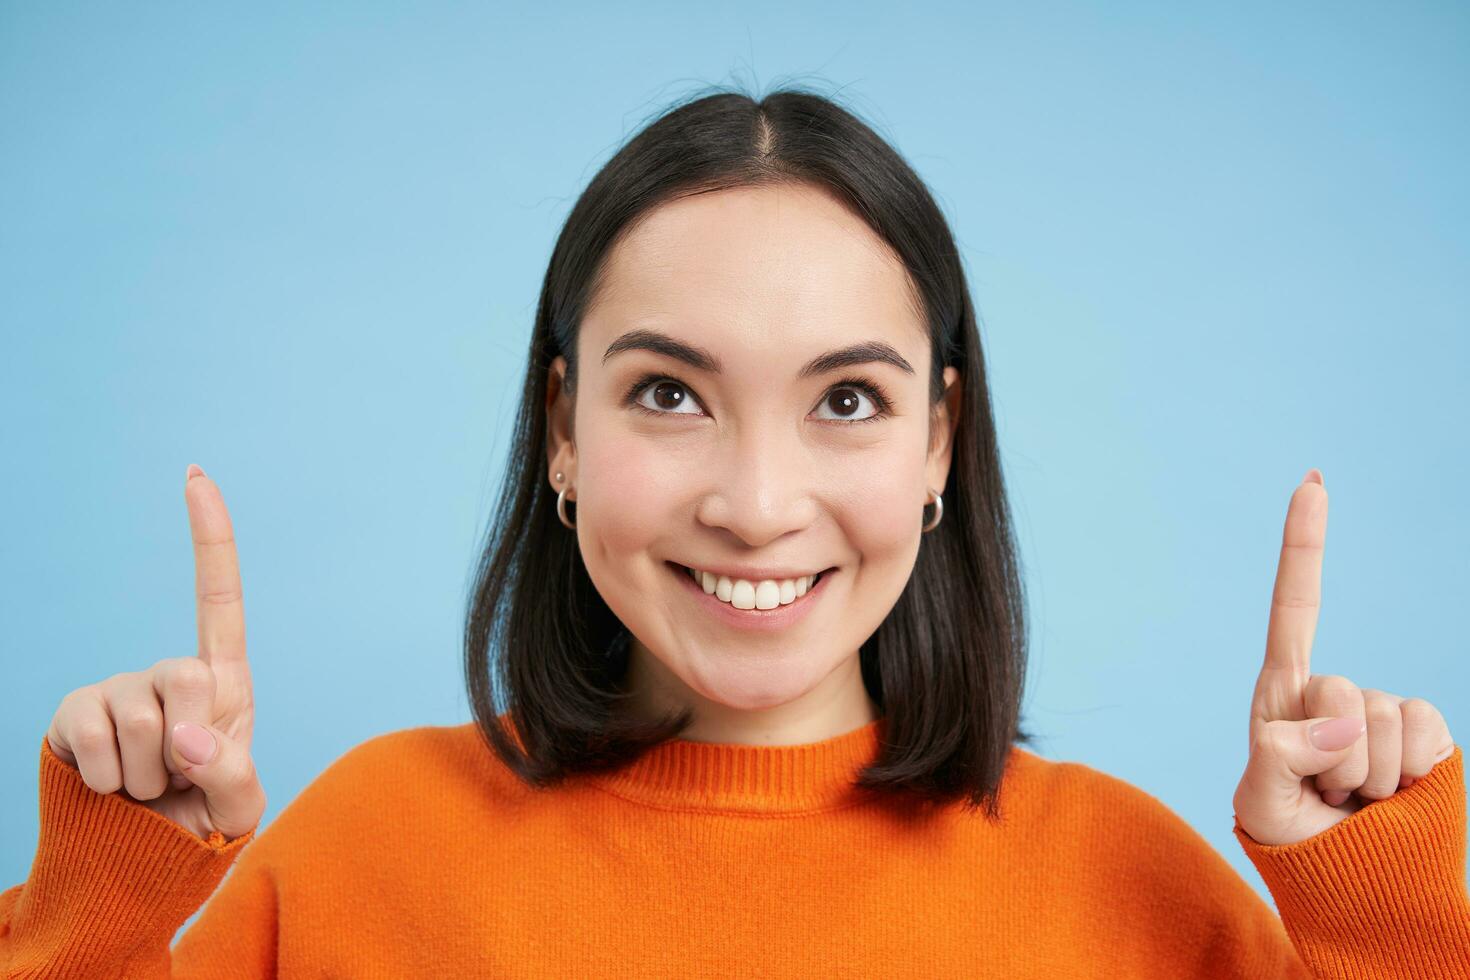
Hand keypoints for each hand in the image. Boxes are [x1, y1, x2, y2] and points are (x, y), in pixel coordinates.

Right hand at [44, 464, 264, 840]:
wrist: (138, 860)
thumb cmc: (199, 820)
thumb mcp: (238, 806)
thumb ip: (231, 773)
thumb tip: (185, 736)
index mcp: (222, 682)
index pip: (219, 600)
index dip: (210, 537)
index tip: (195, 476)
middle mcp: (168, 672)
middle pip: (187, 677)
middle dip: (188, 745)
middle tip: (180, 778)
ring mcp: (117, 688)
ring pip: (140, 719)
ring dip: (148, 774)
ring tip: (148, 788)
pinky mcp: (73, 712)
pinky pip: (95, 739)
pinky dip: (108, 779)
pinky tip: (111, 786)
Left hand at [1232, 468, 1454, 846]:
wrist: (1350, 884)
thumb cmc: (1292, 835)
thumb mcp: (1262, 800)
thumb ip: (1281, 757)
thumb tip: (1342, 723)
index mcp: (1284, 693)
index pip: (1296, 608)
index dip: (1306, 544)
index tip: (1313, 481)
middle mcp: (1338, 691)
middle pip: (1338, 689)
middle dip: (1327, 755)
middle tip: (1321, 791)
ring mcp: (1386, 711)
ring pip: (1383, 721)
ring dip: (1364, 776)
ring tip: (1350, 799)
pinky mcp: (1429, 737)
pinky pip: (1427, 737)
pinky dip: (1407, 775)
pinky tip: (1390, 797)